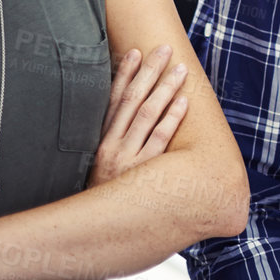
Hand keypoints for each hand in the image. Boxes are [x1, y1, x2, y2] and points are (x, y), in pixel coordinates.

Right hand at [87, 45, 189, 188]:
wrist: (95, 230)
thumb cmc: (106, 194)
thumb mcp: (101, 166)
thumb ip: (114, 142)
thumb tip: (130, 116)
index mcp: (100, 141)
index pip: (113, 99)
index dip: (124, 74)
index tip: (135, 52)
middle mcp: (112, 145)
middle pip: (132, 100)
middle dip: (149, 72)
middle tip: (165, 49)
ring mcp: (127, 158)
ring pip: (148, 115)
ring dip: (165, 88)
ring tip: (180, 69)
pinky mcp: (144, 173)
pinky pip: (160, 140)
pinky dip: (172, 119)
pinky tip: (184, 102)